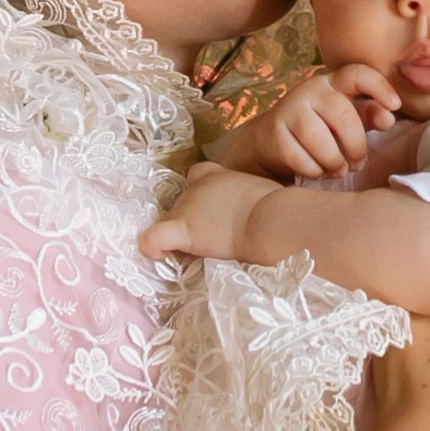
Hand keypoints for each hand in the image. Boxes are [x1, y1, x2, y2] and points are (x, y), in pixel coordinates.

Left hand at [139, 162, 278, 264]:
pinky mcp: (184, 231)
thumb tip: (256, 210)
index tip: (213, 211)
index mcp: (217, 176)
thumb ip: (248, 196)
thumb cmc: (277, 207)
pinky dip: (152, 247)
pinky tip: (157, 255)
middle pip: (184, 202)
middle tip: (217, 236)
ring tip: (204, 249)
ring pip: (171, 220)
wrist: (272, 219)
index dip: (201, 193)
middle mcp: (197, 187)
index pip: (198, 176)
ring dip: (183, 233)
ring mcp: (187, 207)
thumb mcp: (262, 191)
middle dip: (195, 218)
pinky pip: (154, 239)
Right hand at [229, 64, 403, 179]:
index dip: (379, 86)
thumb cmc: (321, 127)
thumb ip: (370, 115)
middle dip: (355, 146)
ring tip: (339, 170)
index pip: (357, 73)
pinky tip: (318, 172)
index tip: (396, 106)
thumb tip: (388, 118)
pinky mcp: (274, 131)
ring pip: (319, 140)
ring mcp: (290, 108)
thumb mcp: (349, 119)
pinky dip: (314, 171)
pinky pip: (299, 157)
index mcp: (334, 82)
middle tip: (357, 164)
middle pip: (342, 115)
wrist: (272, 138)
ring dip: (334, 162)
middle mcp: (310, 90)